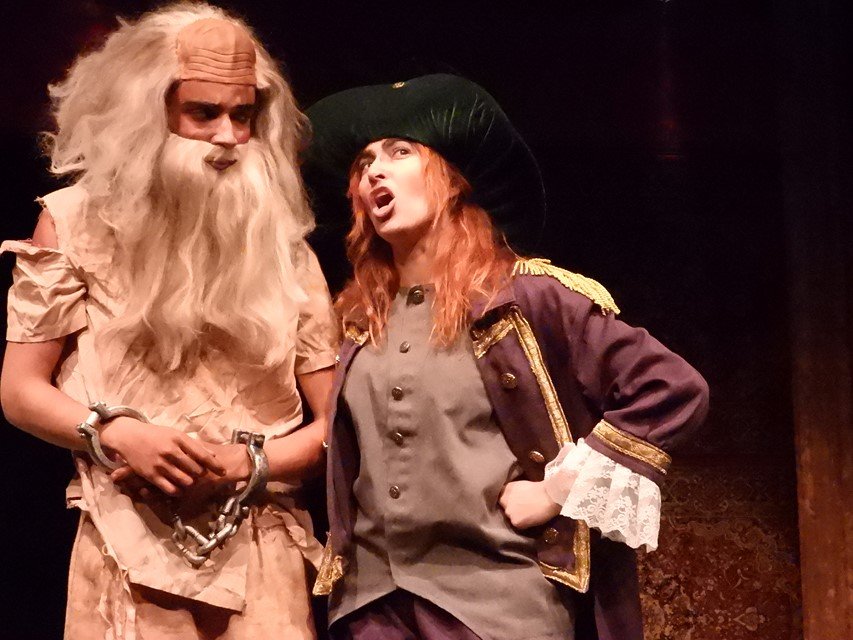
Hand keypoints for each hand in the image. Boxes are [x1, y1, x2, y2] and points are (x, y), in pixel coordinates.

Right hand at [100, 417, 224, 494]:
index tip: (223, 471)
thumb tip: (214, 454)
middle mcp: (171, 451)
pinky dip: (178, 490)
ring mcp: (160, 464)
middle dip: (202, 474)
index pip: (202, 454)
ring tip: (191, 481)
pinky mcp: (151, 475)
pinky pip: (170, 488)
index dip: (215, 465)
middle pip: (196, 469)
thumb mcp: (176, 434)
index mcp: (179, 439)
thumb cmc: (157, 435)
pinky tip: (180, 488)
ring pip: (185, 480)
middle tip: (202, 475)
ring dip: (191, 483)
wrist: (129, 437)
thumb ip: (195, 444)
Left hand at [499, 480, 561, 528]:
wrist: (549, 496)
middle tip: (524, 509)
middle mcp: (504, 500)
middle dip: (512, 509)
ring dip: (517, 517)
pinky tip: (531, 520)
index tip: (515, 503)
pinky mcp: (515, 521)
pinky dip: (524, 524)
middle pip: (505, 508)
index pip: (502, 497)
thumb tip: (515, 498)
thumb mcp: (522, 485)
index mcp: (506, 489)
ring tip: (529, 515)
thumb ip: (514, 492)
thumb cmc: (541, 489)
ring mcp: (509, 511)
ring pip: (511, 517)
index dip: (508, 501)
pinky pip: (518, 525)